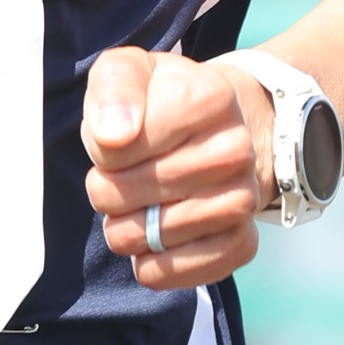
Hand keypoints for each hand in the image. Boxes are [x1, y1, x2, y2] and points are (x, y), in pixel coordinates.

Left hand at [82, 46, 270, 290]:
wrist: (217, 132)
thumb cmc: (161, 102)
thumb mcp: (129, 71)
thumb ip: (114, 88)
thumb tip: (112, 134)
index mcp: (210, 98)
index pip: (116, 146)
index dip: (101, 147)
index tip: (119, 137)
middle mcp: (236, 151)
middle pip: (123, 194)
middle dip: (106, 188)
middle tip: (122, 173)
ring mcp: (242, 200)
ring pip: (145, 237)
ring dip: (125, 227)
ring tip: (139, 202)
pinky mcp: (241, 243)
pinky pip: (172, 273)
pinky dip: (149, 263)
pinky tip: (153, 238)